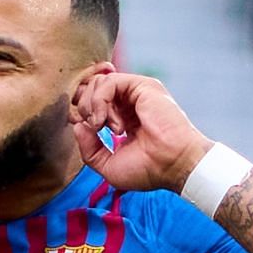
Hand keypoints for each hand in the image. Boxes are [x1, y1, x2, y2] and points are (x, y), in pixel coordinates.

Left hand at [70, 72, 211, 191]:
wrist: (173, 165)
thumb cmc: (148, 170)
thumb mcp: (108, 166)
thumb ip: (89, 149)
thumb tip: (78, 126)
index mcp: (124, 119)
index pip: (93, 103)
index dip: (82, 113)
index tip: (86, 131)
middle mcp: (130, 103)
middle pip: (92, 88)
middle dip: (84, 107)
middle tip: (94, 128)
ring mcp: (136, 93)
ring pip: (98, 83)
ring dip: (92, 106)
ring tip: (102, 127)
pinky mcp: (142, 86)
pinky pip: (108, 81)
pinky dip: (99, 100)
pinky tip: (105, 120)